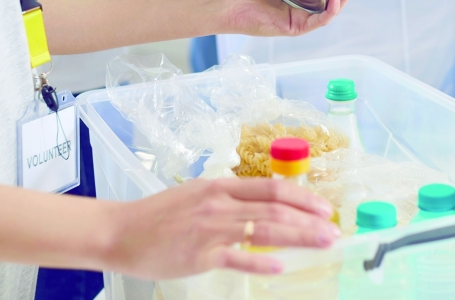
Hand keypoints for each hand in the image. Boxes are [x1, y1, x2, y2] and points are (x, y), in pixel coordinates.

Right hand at [107, 178, 339, 278]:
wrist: (120, 231)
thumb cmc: (159, 216)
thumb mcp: (198, 196)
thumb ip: (229, 202)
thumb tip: (264, 211)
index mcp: (221, 187)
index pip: (272, 188)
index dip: (303, 197)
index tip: (324, 208)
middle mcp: (220, 203)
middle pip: (276, 209)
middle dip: (309, 220)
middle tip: (333, 231)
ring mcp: (210, 228)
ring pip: (264, 229)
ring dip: (298, 237)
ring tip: (322, 244)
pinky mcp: (199, 253)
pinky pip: (236, 256)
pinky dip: (260, 261)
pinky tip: (280, 267)